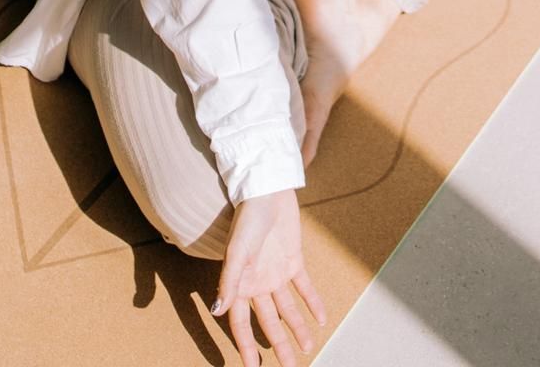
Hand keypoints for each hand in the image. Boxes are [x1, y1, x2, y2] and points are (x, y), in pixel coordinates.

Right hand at [209, 188, 326, 365]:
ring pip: (288, 309)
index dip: (246, 346)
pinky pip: (304, 287)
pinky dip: (313, 303)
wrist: (268, 192)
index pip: (241, 323)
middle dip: (279, 346)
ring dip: (297, 329)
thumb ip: (229, 282)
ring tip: (308, 349)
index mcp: (239, 285)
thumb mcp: (236, 252)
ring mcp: (276, 274)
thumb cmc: (246, 219)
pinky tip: (322, 319)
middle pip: (268, 322)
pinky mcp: (293, 261)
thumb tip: (218, 311)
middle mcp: (257, 284)